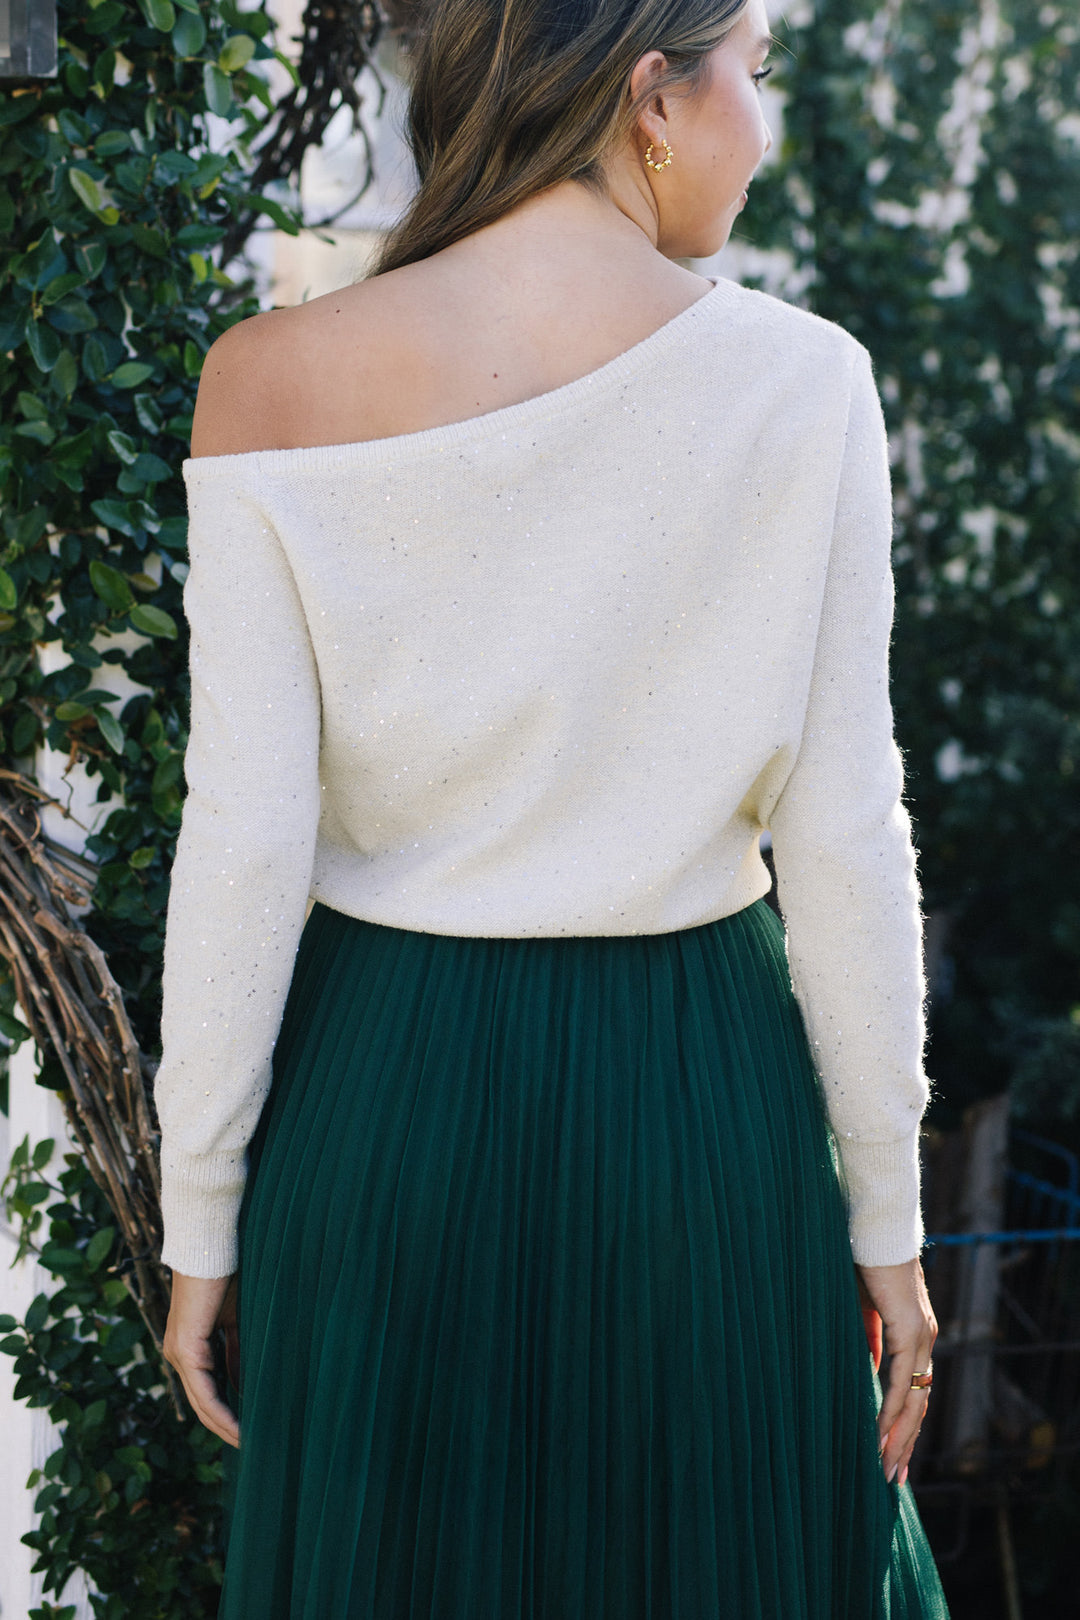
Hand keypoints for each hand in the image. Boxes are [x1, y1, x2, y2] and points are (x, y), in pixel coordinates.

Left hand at [163, 1271, 239, 1447]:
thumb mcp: (236, 1321)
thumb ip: (237, 1351)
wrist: (211, 1247)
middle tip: (251, 1444)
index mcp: (189, 1345)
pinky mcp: (185, 1349)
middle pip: (201, 1403)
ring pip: (201, 1402)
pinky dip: (221, 1411)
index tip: (250, 1427)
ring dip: (223, 1425)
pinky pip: (203, 1391)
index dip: (227, 1411)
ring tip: (248, 1442)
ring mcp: (178, 1353)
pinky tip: (239, 1425)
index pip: (207, 1388)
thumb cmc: (226, 1276)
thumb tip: (243, 1383)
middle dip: (225, 1426)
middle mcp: (178, 1354)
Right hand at [854, 1257, 936, 1486]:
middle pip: (917, 1404)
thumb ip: (869, 1338)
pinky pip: (901, 1380)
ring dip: (898, 1437)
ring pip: (913, 1399)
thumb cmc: (864, 1259)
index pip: (912, 1390)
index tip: (888, 1451)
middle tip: (890, 1477)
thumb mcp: (861, 1307)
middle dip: (903, 1443)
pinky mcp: (909, 1329)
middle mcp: (923, 1339)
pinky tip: (880, 1434)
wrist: (874, 1226)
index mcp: (913, 1334)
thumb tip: (868, 1368)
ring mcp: (920, 1336)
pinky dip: (891, 1410)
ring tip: (884, 1466)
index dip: (901, 1423)